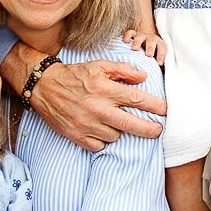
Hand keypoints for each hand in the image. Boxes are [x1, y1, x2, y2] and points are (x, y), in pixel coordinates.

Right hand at [29, 57, 165, 151]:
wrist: (45, 86)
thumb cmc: (75, 75)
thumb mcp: (99, 65)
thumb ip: (122, 70)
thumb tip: (143, 77)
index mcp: (105, 89)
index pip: (137, 100)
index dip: (155, 106)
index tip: (166, 111)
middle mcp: (98, 108)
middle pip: (131, 124)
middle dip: (149, 129)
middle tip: (158, 130)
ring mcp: (87, 124)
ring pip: (115, 136)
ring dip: (119, 131)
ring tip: (114, 122)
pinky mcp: (77, 136)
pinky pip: (100, 146)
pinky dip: (103, 140)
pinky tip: (101, 130)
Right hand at [121, 29, 167, 63]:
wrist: (147, 40)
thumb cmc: (154, 52)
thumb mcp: (158, 57)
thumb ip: (160, 65)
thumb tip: (161, 74)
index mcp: (159, 44)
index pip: (162, 49)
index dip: (161, 56)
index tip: (159, 63)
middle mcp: (151, 39)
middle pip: (152, 42)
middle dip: (150, 48)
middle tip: (149, 55)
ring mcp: (142, 36)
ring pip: (140, 37)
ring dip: (138, 42)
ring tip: (135, 49)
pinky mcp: (133, 34)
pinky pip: (130, 33)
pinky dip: (127, 36)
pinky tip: (126, 41)